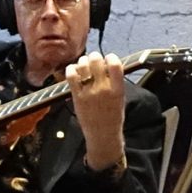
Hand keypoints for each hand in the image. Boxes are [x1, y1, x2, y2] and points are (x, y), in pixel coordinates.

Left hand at [65, 53, 126, 170]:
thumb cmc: (113, 117)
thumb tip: (106, 64)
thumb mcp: (120, 98)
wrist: (103, 135)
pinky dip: (71, 69)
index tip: (108, 58)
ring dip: (83, 61)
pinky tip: (74, 71)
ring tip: (84, 65)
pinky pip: (71, 76)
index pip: (115, 64)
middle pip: (96, 61)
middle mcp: (103, 89)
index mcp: (117, 89)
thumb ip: (114, 82)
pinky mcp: (77, 97)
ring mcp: (89, 92)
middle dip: (94, 57)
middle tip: (94, 60)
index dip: (111, 57)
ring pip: (83, 65)